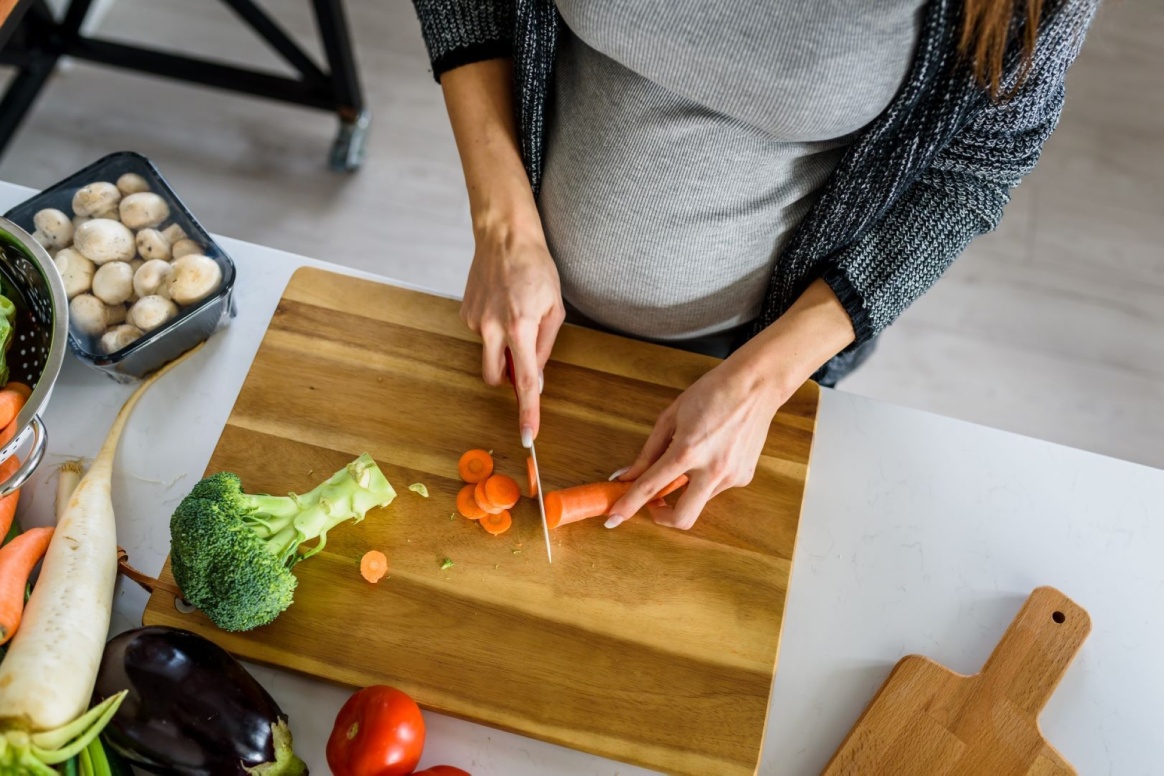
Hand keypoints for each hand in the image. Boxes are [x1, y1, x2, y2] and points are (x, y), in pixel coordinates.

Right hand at [461, 220, 564, 444]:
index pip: (524, 381)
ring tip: (515, 315)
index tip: (528, 435)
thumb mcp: (554, 308)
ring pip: (490, 354)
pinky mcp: (465, 314)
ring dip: (504, 348)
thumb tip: (535, 379)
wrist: (505, 236)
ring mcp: (475, 321)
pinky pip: (483, 336)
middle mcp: (493, 328)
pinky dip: (494, 330)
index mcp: (520, 327)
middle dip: (508, 378)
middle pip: (495, 377)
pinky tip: (502, 304)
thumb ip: (545, 347)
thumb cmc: (536, 268)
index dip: (527, 411)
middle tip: (524, 357)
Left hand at [606, 353, 790, 530]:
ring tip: (692, 457)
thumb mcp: (671, 417)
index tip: (614, 518)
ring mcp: (731, 476)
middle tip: (654, 504)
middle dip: (663, 518)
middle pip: (683, 517)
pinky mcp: (744, 477)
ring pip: (699, 499)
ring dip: (687, 489)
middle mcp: (712, 469)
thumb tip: (628, 475)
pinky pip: (716, 488)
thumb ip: (648, 451)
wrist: (756, 385)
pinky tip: (712, 452)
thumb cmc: (712, 393)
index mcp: (688, 450)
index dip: (629, 505)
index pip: (651, 486)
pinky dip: (705, 478)